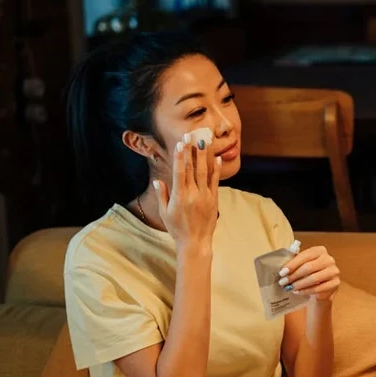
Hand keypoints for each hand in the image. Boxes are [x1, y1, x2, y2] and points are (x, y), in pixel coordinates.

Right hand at [155, 136, 220, 251]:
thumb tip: (158, 180)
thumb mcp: (165, 212)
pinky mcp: (214, 200)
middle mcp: (193, 194)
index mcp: (179, 196)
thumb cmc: (177, 228)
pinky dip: (216, 169)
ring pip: (205, 172)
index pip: (180, 172)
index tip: (180, 143)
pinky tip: (217, 158)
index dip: (180, 157)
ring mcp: (205, 196)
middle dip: (191, 150)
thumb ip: (163, 195)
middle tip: (191, 135)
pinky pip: (215, 181)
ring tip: (205, 141)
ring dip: (204, 155)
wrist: (195, 242)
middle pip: (193, 168)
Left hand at [278, 245, 340, 301]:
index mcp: (320, 250)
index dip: (292, 264)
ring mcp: (334, 271)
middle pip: (308, 267)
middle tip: (283, 283)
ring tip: (289, 288)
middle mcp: (329, 259)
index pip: (305, 256)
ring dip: (299, 284)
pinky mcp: (335, 283)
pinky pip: (318, 288)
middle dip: (294, 276)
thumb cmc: (310, 273)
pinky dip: (306, 291)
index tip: (281, 273)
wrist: (323, 287)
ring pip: (313, 278)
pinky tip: (298, 292)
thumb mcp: (303, 265)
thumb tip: (282, 269)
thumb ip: (295, 263)